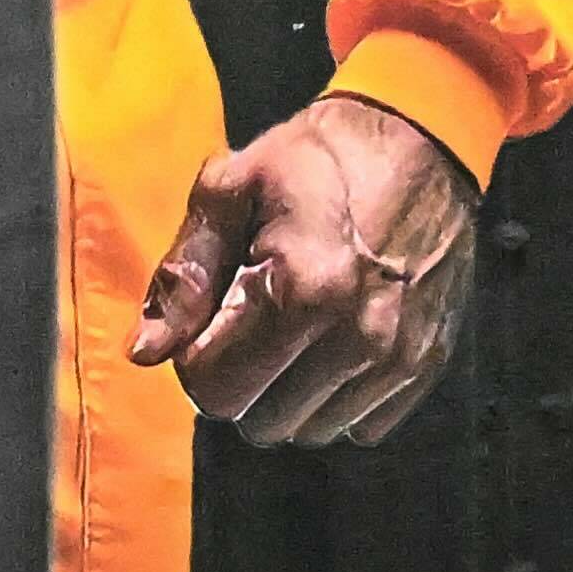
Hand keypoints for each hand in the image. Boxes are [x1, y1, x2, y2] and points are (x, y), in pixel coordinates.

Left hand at [130, 92, 478, 445]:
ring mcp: (398, 357)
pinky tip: (336, 344)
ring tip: (297, 331)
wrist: (423, 140)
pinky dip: (338, 400)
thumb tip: (146, 352)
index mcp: (302, 289)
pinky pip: (360, 427)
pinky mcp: (426, 365)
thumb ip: (184, 273)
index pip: (215, 390)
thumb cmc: (316, 158)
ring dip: (288, 394)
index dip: (197, 360)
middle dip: (241, 381)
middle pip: (259, 421)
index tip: (213, 318)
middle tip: (253, 323)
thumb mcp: (231, 188)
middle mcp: (356, 336)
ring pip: (309, 431)